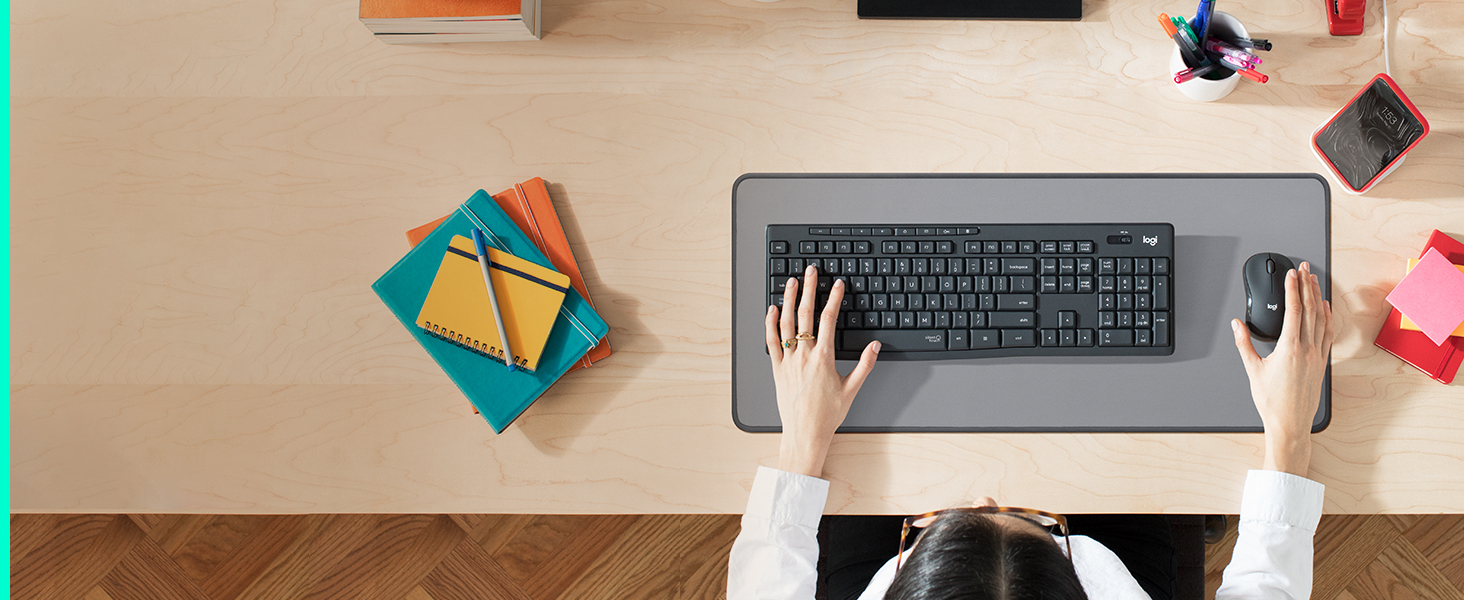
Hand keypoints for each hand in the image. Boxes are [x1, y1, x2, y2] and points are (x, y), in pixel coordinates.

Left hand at [765, 265, 879, 477]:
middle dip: (808, 289)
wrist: (805, 433)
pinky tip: (771, 310)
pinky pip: (771, 342)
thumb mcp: (852, 389)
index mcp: (823, 358)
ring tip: (790, 282)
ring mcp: (788, 361)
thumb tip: (875, 346)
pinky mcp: (776, 369)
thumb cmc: (827, 415)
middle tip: (810, 271)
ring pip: (785, 323)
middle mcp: (804, 356)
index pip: (829, 320)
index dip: (833, 298)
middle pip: (805, 314)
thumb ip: (865, 365)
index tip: (837, 284)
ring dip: (788, 300)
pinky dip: (770, 324)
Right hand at [1231, 261, 1334, 475]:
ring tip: (1314, 281)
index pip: (1293, 311)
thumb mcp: (1252, 370)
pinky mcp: (1322, 362)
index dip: (1292, 290)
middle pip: (1310, 309)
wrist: (1290, 423)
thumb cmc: (1272, 402)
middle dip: (1307, 286)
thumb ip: (1244, 344)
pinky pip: (1327, 333)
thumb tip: (1237, 325)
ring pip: (1321, 319)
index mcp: (1289, 349)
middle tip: (1305, 269)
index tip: (1292, 275)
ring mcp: (1317, 355)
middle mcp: (1307, 349)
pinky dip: (1327, 317)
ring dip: (1317, 297)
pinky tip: (1325, 308)